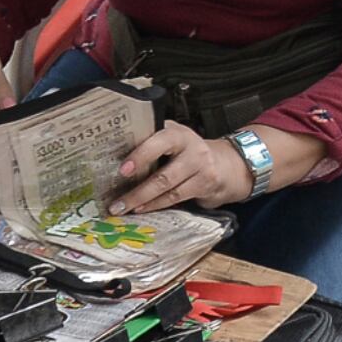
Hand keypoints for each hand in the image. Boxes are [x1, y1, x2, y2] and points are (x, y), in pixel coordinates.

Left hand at [111, 122, 256, 213]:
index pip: (159, 140)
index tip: (123, 169)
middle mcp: (192, 149)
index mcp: (178, 133)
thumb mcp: (174, 139)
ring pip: (168, 189)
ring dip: (143, 201)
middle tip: (117, 202)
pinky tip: (142, 208)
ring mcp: (201, 168)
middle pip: (163, 173)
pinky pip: (177, 198)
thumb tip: (115, 155)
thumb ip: (152, 141)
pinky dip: (157, 205)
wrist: (227, 163)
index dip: (141, 154)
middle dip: (138, 190)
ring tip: (123, 208)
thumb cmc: (189, 151)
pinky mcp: (205, 185)